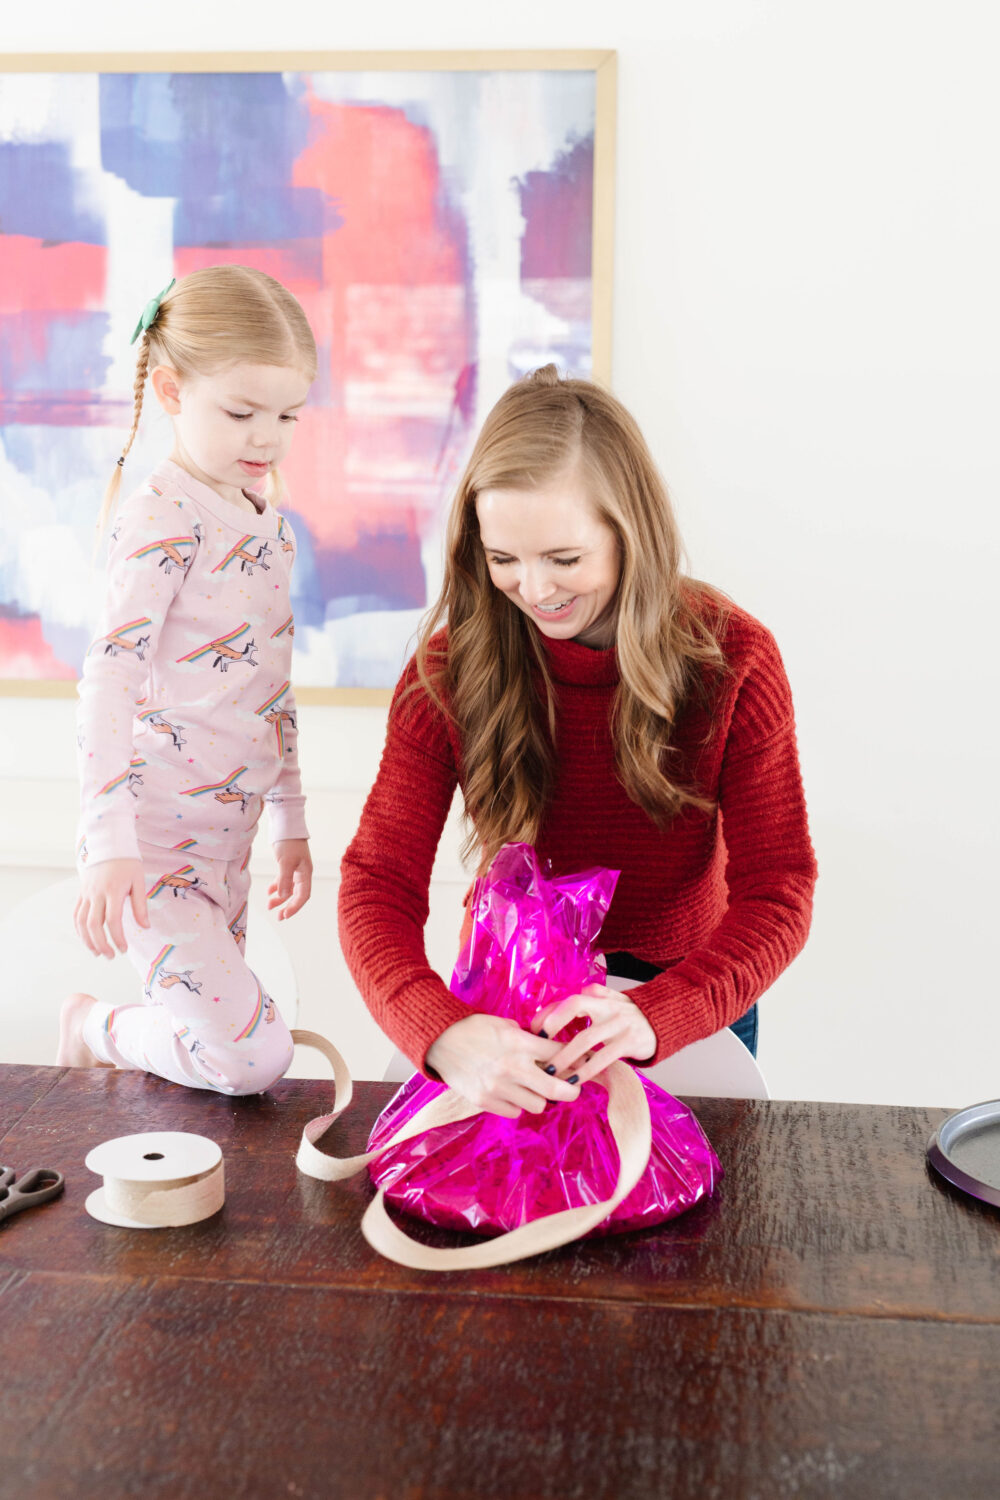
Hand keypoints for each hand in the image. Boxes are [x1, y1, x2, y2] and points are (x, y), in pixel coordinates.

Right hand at [75, 859, 148, 957]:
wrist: (109, 846)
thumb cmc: (128, 864)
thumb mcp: (139, 881)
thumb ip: (140, 905)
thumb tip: (145, 927)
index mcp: (113, 890)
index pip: (112, 919)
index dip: (117, 937)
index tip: (124, 949)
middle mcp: (96, 893)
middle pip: (93, 924)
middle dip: (101, 944)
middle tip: (111, 956)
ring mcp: (86, 894)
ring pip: (81, 922)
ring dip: (88, 940)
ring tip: (98, 953)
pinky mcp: (81, 894)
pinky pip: (76, 914)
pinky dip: (79, 930)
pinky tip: (87, 939)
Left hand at [268, 839, 311, 919]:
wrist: (285, 824)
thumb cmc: (288, 842)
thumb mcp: (285, 861)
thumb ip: (284, 879)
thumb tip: (283, 896)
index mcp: (305, 873)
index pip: (303, 895)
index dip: (295, 907)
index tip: (285, 915)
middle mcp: (302, 873)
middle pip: (297, 895)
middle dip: (288, 906)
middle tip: (279, 917)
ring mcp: (295, 869)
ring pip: (288, 888)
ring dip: (280, 898)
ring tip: (269, 906)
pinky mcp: (287, 864)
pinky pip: (283, 880)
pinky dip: (277, 887)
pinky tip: (269, 892)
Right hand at [426, 1012, 582, 1118]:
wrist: (439, 1040)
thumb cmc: (474, 1028)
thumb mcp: (505, 1025)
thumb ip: (528, 1039)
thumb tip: (552, 1051)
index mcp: (519, 1043)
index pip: (560, 1055)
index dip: (577, 1059)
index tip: (585, 1062)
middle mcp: (512, 1068)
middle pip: (558, 1090)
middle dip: (571, 1090)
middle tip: (574, 1088)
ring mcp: (498, 1088)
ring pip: (538, 1105)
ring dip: (540, 1097)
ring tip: (533, 1086)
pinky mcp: (485, 1101)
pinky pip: (514, 1111)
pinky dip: (517, 1104)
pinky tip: (511, 1091)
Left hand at [529, 984, 656, 1086]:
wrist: (664, 1021)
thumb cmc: (628, 1016)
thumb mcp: (609, 1002)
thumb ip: (585, 1003)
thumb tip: (550, 1013)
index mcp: (599, 995)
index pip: (568, 999)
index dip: (549, 1014)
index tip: (533, 1031)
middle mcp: (608, 1005)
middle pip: (575, 1006)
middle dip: (552, 1026)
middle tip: (535, 1048)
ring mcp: (620, 1023)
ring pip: (586, 1037)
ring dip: (565, 1056)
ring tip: (550, 1073)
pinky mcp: (629, 1042)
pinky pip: (603, 1057)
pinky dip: (586, 1070)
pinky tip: (574, 1081)